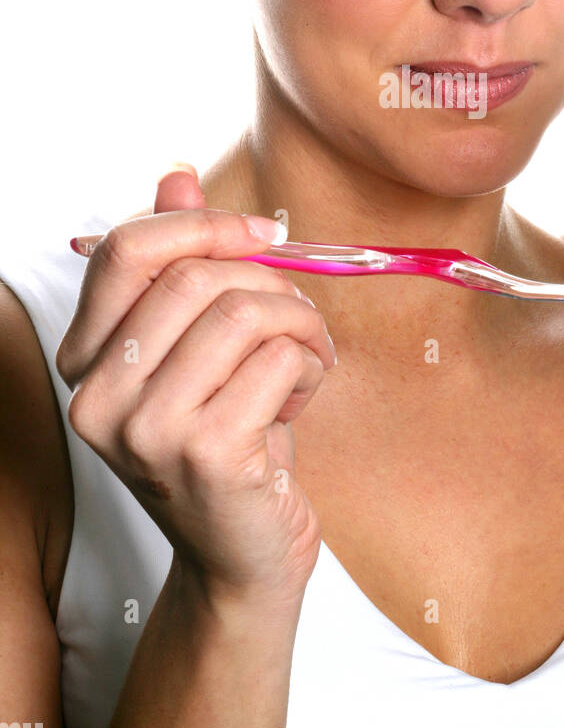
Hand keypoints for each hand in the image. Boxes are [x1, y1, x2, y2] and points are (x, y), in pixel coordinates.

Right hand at [57, 165, 337, 607]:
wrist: (245, 553)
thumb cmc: (231, 438)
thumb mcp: (201, 346)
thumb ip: (181, 262)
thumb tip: (176, 174)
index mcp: (87, 360)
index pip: (125, 251)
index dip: (203, 225)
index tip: (263, 234)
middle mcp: (98, 398)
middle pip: (193, 276)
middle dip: (268, 281)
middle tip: (298, 316)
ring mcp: (146, 431)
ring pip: (241, 311)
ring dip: (299, 324)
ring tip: (307, 356)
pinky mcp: (206, 455)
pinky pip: (277, 360)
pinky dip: (311, 363)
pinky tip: (304, 396)